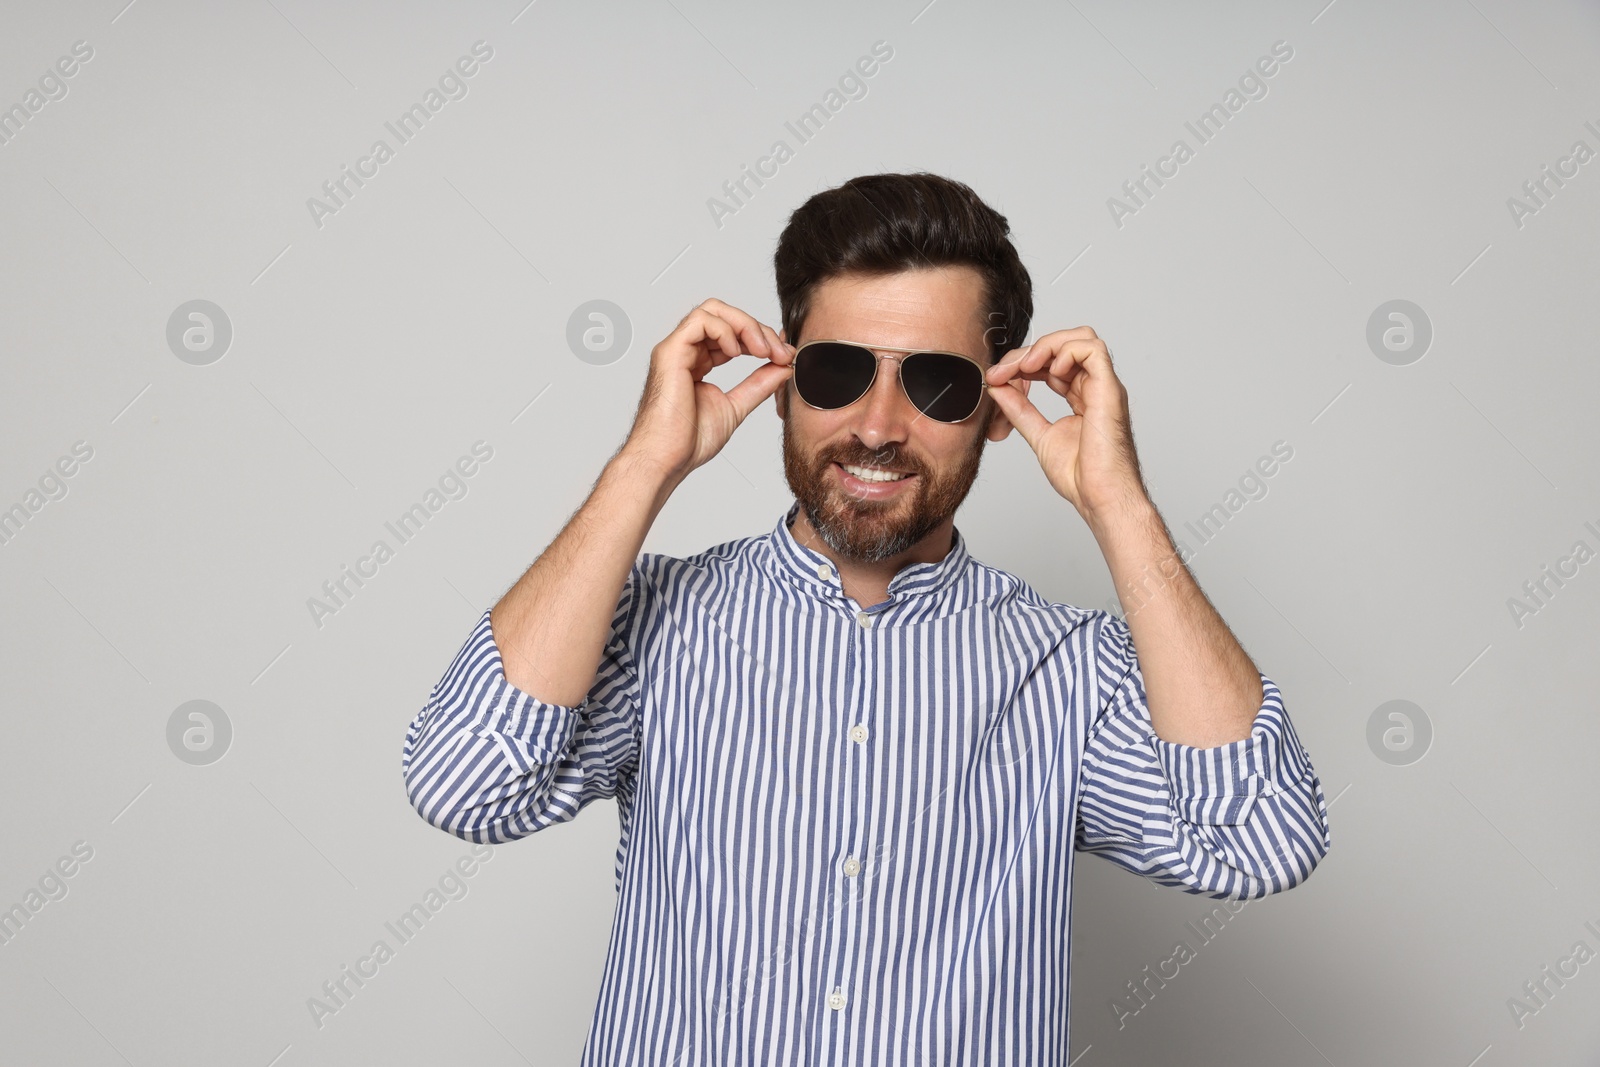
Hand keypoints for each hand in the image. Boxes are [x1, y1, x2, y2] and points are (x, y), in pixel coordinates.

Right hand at [619, 299, 791, 483]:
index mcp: (698, 363)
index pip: (731, 333)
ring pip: (713, 311)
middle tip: (778, 351)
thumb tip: (783, 367)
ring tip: (763, 350)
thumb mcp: (736, 406)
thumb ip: (759, 384)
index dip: (760, 339)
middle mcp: (686, 351)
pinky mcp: (670, 351)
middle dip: (756, 328)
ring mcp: (676, 349)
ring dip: (745, 325)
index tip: (784, 356)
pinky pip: (700, 321)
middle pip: (724, 315)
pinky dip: (725, 330)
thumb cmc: (688, 442)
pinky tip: (738, 352)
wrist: (667, 459)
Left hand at [983, 326, 1147, 522]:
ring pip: (1082, 338)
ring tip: (1026, 367)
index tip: (996, 378)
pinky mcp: (1110, 390)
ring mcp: (1104, 386)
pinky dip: (1066, 352)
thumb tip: (998, 387)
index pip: (1052, 361)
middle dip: (1028, 351)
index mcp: (1081, 396)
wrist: (1099, 497)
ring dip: (1047, 345)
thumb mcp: (1038, 434)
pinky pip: (1092, 350)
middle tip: (1002, 372)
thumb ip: (1019, 410)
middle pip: (1064, 344)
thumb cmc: (1081, 476)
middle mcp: (1095, 387)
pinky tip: (1048, 372)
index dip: (1022, 363)